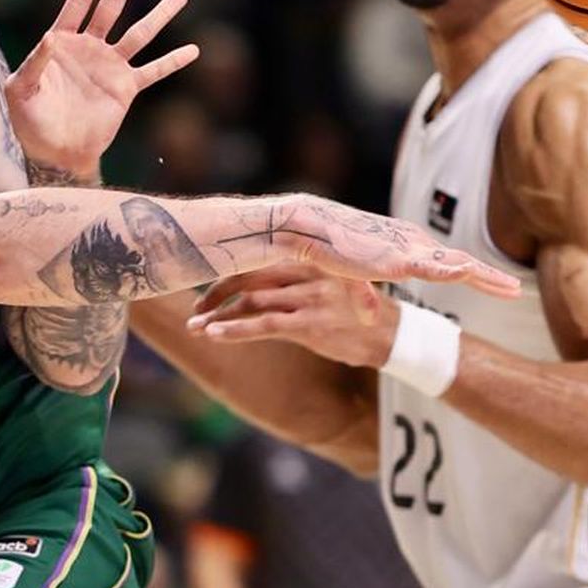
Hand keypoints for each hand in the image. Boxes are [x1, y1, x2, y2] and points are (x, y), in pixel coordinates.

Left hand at [7, 0, 199, 177]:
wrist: (55, 153)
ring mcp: (110, 67)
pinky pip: (153, 71)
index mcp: (62, 42)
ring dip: (159, 15)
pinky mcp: (125, 88)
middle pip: (111, 9)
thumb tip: (51, 37)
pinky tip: (192, 50)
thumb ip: (34, 63)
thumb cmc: (30, 121)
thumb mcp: (20, 91)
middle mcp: (89, 48)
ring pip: (138, 34)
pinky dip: (172, 62)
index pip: (78, 4)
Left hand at [187, 264, 402, 365]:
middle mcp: (308, 269)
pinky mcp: (310, 323)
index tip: (207, 282)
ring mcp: (309, 296)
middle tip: (195, 307)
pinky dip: (233, 329)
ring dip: (217, 316)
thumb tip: (259, 273)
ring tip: (194, 327)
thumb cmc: (355, 309)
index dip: (229, 268)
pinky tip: (213, 334)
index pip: (259, 255)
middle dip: (216, 292)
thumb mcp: (331, 278)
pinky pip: (263, 325)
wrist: (393, 334)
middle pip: (248, 275)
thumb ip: (299, 271)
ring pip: (250, 301)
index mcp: (311, 254)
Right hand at [238, 196, 521, 294]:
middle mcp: (413, 243)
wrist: (309, 229)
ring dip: (484, 278)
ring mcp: (408, 250)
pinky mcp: (396, 258)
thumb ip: (363, 295)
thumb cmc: (326, 248)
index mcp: (406, 245)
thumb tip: (372, 317)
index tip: (495, 284)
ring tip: (511, 290)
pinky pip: (433, 267)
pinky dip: (454, 272)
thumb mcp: (350, 277)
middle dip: (488, 277)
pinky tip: (472, 275)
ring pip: (456, 265)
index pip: (447, 262)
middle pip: (459, 262)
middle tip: (514, 291)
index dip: (473, 274)